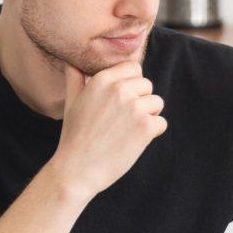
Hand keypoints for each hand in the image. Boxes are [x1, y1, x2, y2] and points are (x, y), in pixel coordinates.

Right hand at [51, 61, 166, 196]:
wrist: (77, 170)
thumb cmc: (74, 137)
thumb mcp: (71, 102)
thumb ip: (75, 78)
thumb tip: (73, 63)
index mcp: (102, 80)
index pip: (133, 68)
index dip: (131, 84)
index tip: (122, 101)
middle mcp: (120, 90)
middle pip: (147, 85)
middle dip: (140, 101)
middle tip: (122, 121)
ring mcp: (134, 108)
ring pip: (157, 103)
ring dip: (148, 116)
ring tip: (127, 131)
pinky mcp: (145, 127)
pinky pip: (161, 123)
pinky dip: (153, 133)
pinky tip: (134, 141)